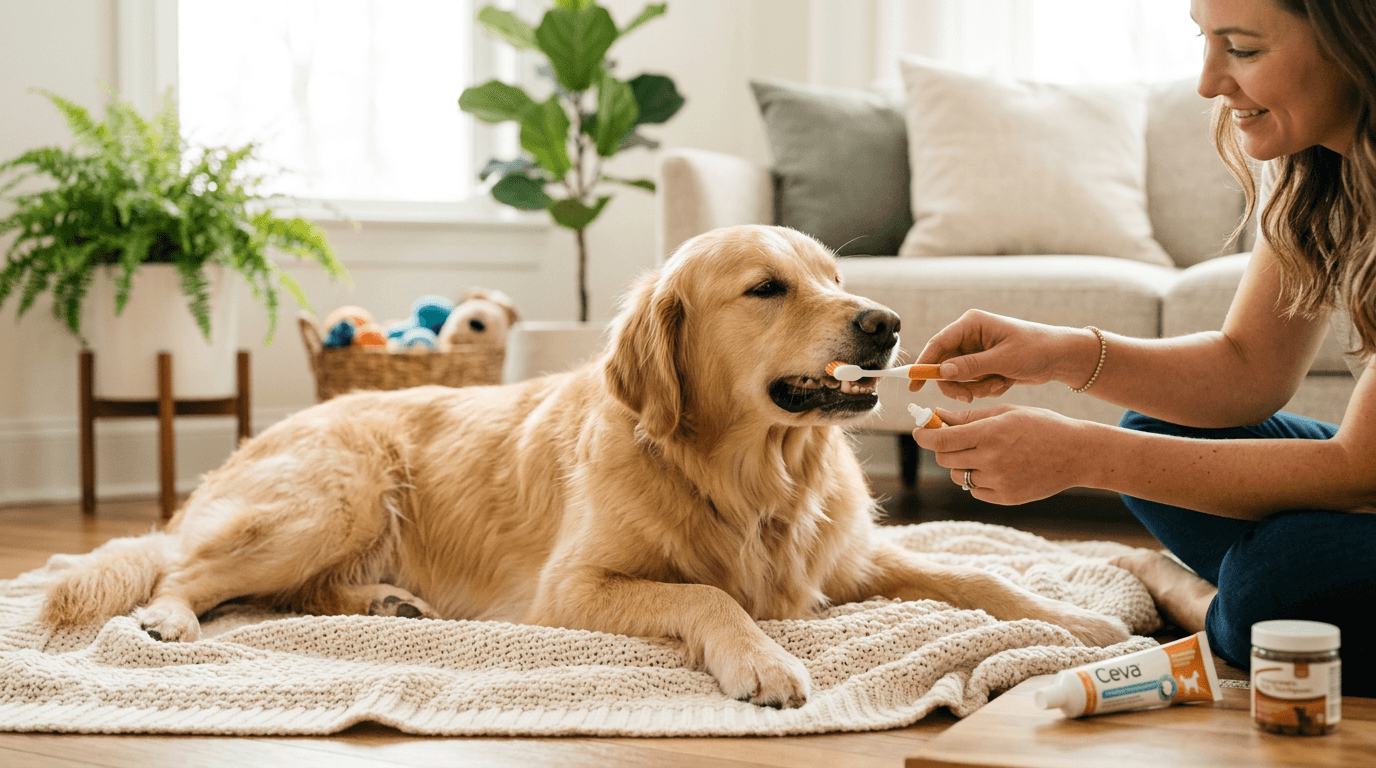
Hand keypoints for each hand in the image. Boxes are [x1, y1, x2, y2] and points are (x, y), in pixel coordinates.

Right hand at [907, 310, 1086, 400]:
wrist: (1060, 358)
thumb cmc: (1036, 349)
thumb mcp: (1004, 359)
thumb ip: (971, 366)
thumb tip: (943, 371)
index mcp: (971, 324)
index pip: (938, 344)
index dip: (923, 364)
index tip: (913, 385)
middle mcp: (969, 336)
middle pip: (944, 366)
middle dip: (957, 384)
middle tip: (969, 397)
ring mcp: (975, 351)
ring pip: (957, 378)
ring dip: (976, 388)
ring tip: (999, 384)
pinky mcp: (982, 365)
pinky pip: (971, 383)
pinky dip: (986, 388)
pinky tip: (1005, 382)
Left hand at [912, 405, 1094, 503]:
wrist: (1077, 453)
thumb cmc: (1040, 425)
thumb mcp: (1005, 412)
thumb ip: (969, 417)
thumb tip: (937, 416)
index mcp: (991, 433)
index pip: (942, 440)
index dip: (925, 436)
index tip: (920, 432)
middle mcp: (992, 460)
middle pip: (945, 460)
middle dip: (943, 449)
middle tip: (952, 440)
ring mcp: (999, 482)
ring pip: (959, 476)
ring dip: (960, 465)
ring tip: (982, 453)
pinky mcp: (1006, 498)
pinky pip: (975, 490)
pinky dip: (978, 479)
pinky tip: (997, 467)